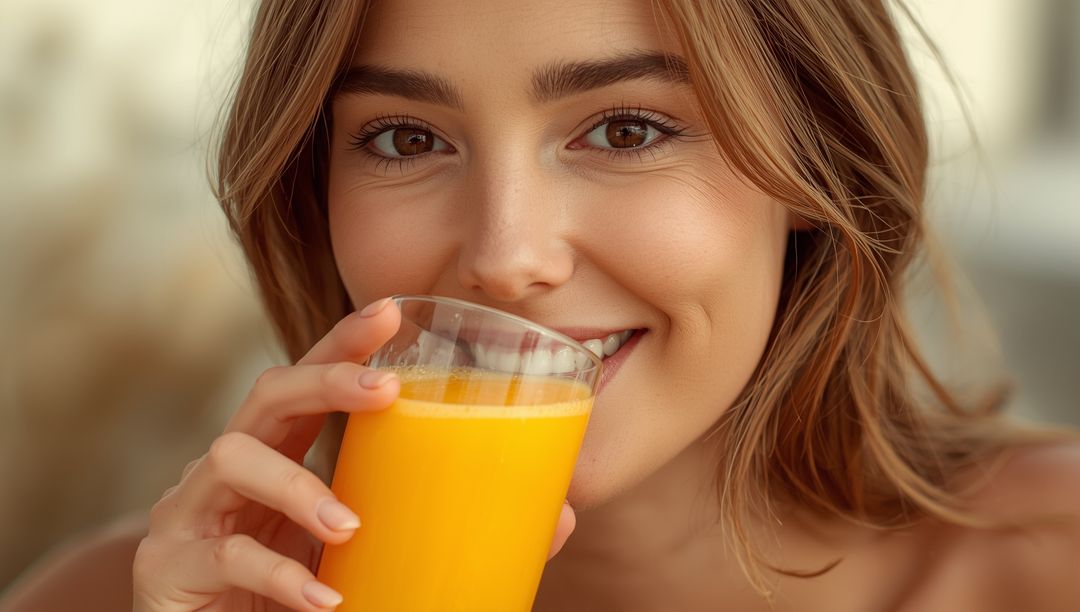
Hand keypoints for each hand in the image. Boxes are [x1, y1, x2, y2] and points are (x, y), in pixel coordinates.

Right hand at [131, 297, 577, 610]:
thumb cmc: (297, 589)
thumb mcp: (369, 553)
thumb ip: (443, 530)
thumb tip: (560, 517)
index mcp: (282, 453)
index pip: (311, 380)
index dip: (343, 340)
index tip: (391, 309)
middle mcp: (231, 466)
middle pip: (267, 393)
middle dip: (325, 376)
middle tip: (385, 387)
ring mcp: (192, 510)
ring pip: (234, 459)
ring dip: (296, 485)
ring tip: (347, 523)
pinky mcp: (169, 562)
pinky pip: (226, 555)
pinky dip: (279, 575)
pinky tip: (326, 598)